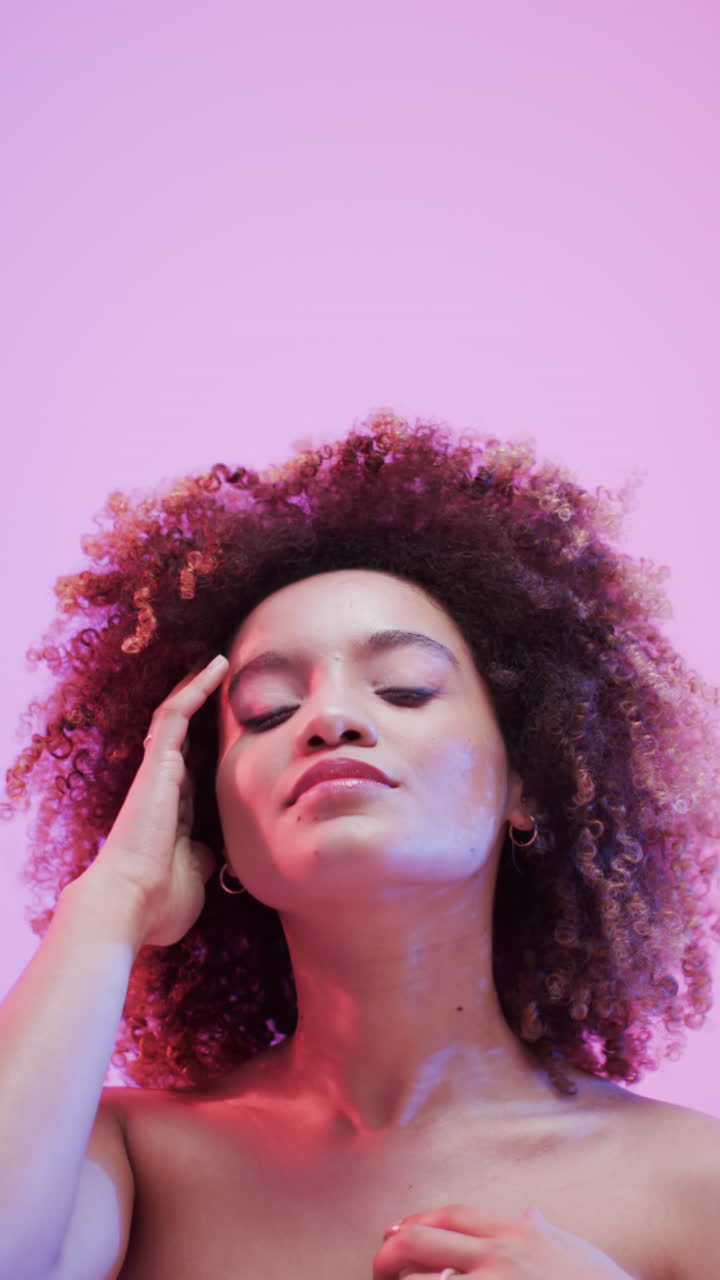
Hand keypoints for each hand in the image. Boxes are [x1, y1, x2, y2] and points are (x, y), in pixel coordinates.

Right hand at [83, 653, 228, 948]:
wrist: (130, 905)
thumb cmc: (159, 903)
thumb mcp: (194, 878)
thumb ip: (202, 860)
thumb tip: (211, 854)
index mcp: (172, 815)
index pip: (191, 773)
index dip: (206, 752)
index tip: (226, 737)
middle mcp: (162, 788)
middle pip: (180, 737)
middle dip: (197, 708)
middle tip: (218, 680)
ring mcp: (158, 773)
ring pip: (176, 717)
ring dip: (196, 688)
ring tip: (219, 663)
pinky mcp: (157, 763)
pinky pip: (176, 714)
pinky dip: (195, 689)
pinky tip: (216, 667)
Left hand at [373, 1203, 633, 1278]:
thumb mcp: (573, 1253)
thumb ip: (546, 1232)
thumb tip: (531, 1212)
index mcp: (517, 1233)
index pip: (455, 1215)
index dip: (419, 1221)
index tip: (395, 1232)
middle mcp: (500, 1256)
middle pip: (424, 1242)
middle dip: (392, 1255)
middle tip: (378, 1268)